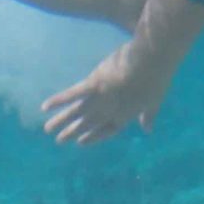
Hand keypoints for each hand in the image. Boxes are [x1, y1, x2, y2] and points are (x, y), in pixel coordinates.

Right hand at [41, 40, 174, 146]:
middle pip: (88, 124)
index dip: (94, 137)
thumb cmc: (157, 79)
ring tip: (47, 130)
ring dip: (61, 121)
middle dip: (73, 132)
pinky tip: (45, 107)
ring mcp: (100, 98)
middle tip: (59, 140)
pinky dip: (58, 101)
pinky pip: (73, 95)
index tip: (81, 142)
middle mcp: (109, 111)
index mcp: (125, 115)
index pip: (106, 130)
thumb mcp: (154, 101)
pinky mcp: (93, 84)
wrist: (151, 61)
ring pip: (77, 113)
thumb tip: (147, 130)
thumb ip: (148, 116)